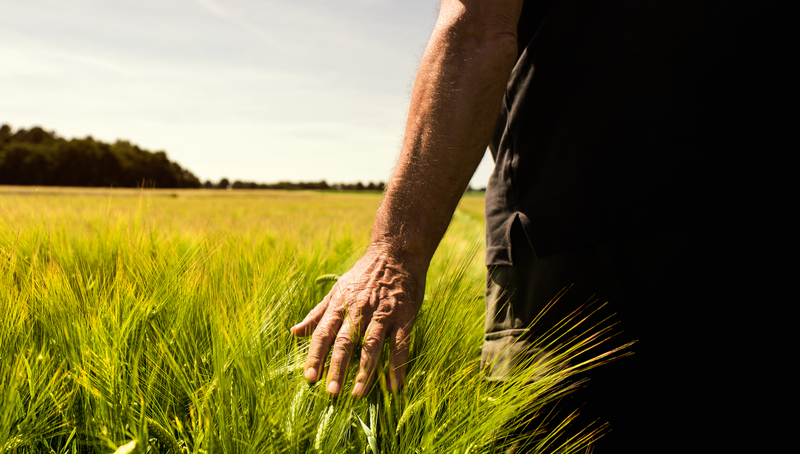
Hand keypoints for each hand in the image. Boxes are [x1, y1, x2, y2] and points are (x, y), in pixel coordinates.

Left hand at [290, 244, 425, 396]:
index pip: (324, 333)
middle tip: (331, 393)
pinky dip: (398, 366)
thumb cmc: (364, 274)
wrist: (396, 253)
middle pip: (346, 342)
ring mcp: (383, 314)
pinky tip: (395, 386)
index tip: (309, 378)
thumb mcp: (337, 290)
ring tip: (357, 394)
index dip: (316, 356)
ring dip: (364, 371)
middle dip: (337, 368)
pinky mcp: (404, 316)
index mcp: (340, 305)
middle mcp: (360, 310)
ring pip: (372, 346)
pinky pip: (400, 344)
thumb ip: (317, 313)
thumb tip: (294, 332)